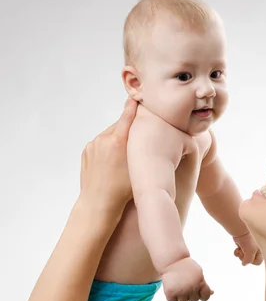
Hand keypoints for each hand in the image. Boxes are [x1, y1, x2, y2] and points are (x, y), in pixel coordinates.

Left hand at [79, 98, 137, 216]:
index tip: (137, 97)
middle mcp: (103, 139)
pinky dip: (107, 148)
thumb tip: (144, 132)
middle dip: (128, 129)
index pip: (127, 116)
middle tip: (138, 138)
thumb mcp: (138, 166)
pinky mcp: (86, 151)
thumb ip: (140, 146)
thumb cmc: (124, 189)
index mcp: (118, 140)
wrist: (98, 203)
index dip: (133, 106)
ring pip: (110, 135)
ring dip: (117, 140)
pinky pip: (100, 144)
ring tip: (125, 156)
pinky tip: (112, 162)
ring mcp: (93, 145)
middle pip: (119, 126)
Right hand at [161, 257, 213, 300]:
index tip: (197, 289)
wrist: (171, 260)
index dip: (202, 294)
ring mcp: (181, 290)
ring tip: (177, 283)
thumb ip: (204, 284)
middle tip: (184, 282)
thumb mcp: (197, 273)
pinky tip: (171, 286)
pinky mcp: (170, 292)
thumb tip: (212, 293)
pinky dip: (171, 296)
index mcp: (200, 281)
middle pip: (194, 300)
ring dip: (180, 295)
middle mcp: (192, 287)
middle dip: (190, 293)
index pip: (205, 296)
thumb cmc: (186, 267)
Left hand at [233, 232, 262, 265]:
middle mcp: (255, 250)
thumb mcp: (251, 251)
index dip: (252, 261)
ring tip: (240, 250)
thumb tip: (244, 263)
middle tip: (243, 252)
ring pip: (243, 257)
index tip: (249, 257)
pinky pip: (239, 254)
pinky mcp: (243, 246)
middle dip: (245, 258)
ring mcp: (248, 248)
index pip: (258, 262)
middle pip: (249, 260)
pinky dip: (237, 252)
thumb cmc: (248, 239)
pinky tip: (237, 249)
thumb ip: (249, 260)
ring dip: (240, 255)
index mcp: (261, 251)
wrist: (241, 230)